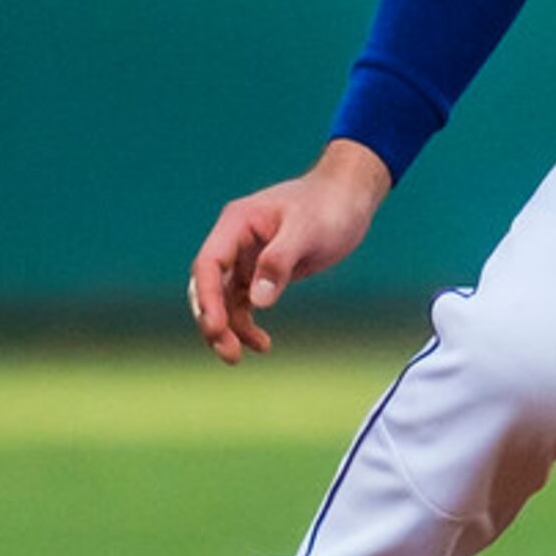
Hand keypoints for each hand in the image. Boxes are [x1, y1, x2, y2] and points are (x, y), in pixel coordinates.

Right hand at [188, 139, 393, 362]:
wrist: (350, 198)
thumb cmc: (329, 207)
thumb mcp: (308, 231)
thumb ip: (279, 262)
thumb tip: (257, 301)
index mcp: (237, 223)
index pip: (208, 264)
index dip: (206, 298)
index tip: (215, 328)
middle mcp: (234, 241)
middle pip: (207, 286)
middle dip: (213, 320)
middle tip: (228, 354)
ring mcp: (245, 258)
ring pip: (222, 300)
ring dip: (227, 329)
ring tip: (238, 357)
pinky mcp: (260, 272)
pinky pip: (242, 304)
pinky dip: (246, 325)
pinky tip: (262, 344)